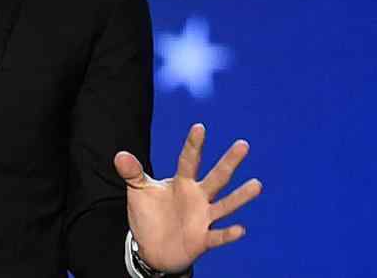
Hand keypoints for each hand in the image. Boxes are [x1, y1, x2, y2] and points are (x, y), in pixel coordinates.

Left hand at [113, 124, 261, 273]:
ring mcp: (202, 218)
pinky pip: (218, 236)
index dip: (193, 145)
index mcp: (182, 183)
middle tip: (243, 144)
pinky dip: (228, 234)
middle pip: (216, 178)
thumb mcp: (139, 191)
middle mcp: (197, 197)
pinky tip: (240, 229)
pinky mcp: (202, 240)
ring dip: (240, 196)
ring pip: (225, 205)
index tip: (199, 127)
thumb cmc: (150, 215)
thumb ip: (132, 173)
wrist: (153, 249)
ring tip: (256, 184)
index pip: (188, 160)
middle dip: (229, 162)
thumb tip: (120, 155)